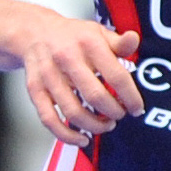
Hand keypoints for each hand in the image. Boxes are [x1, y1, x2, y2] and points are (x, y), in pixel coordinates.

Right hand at [15, 14, 145, 145]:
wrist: (34, 32)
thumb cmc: (71, 37)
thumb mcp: (98, 33)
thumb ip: (119, 43)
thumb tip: (134, 39)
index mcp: (88, 43)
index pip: (116, 76)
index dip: (131, 97)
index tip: (136, 108)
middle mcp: (67, 58)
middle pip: (95, 96)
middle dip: (113, 112)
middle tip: (120, 115)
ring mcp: (49, 75)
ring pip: (73, 112)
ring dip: (94, 125)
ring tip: (105, 125)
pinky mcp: (35, 89)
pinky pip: (49, 119)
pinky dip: (67, 135)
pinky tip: (81, 139)